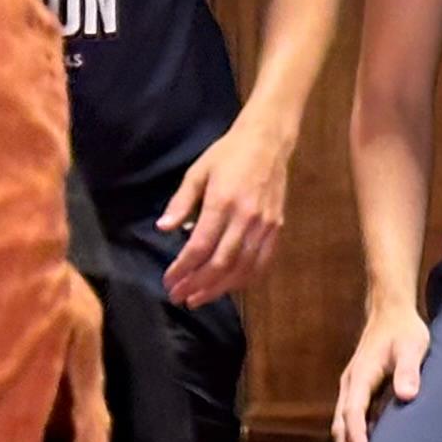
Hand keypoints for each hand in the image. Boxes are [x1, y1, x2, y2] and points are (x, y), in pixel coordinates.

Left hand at [158, 112, 293, 307]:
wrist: (268, 142)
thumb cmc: (227, 155)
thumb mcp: (197, 172)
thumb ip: (181, 202)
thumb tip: (163, 229)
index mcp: (223, 203)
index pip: (200, 247)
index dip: (182, 268)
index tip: (168, 281)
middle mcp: (246, 218)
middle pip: (221, 263)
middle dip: (198, 284)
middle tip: (179, 298)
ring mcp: (265, 225)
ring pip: (243, 268)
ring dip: (220, 288)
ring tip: (199, 299)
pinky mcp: (277, 228)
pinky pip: (263, 262)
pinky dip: (246, 279)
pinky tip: (230, 287)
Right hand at [332, 302, 430, 441]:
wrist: (391, 312)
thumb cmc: (405, 330)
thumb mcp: (413, 347)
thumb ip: (410, 370)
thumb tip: (406, 396)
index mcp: (360, 376)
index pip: (353, 413)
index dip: (357, 438)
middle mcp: (350, 385)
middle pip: (340, 427)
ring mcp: (351, 389)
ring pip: (340, 427)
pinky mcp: (358, 392)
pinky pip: (349, 422)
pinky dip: (352, 441)